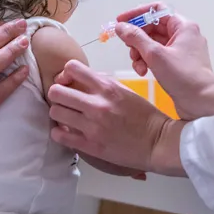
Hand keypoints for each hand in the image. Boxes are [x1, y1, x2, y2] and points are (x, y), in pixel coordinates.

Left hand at [48, 60, 185, 175]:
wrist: (158, 142)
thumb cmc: (145, 116)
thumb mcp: (126, 91)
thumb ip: (103, 84)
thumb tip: (83, 80)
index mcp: (107, 87)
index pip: (72, 68)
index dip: (66, 74)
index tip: (69, 81)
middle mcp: (97, 104)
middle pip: (56, 91)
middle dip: (57, 94)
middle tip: (64, 100)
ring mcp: (92, 126)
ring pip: (55, 112)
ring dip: (59, 113)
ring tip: (67, 117)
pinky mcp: (90, 145)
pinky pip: (59, 136)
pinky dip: (59, 133)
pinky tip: (67, 132)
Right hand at [116, 3, 213, 119]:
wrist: (204, 103)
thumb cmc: (184, 77)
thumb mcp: (155, 55)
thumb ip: (135, 38)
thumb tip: (121, 27)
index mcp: (183, 27)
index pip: (156, 10)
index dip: (137, 14)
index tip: (121, 22)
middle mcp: (183, 35)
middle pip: (153, 27)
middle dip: (137, 38)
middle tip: (128, 48)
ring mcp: (181, 51)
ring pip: (153, 43)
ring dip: (140, 52)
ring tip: (138, 65)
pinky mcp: (178, 65)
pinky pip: (158, 56)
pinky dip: (148, 62)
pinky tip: (144, 72)